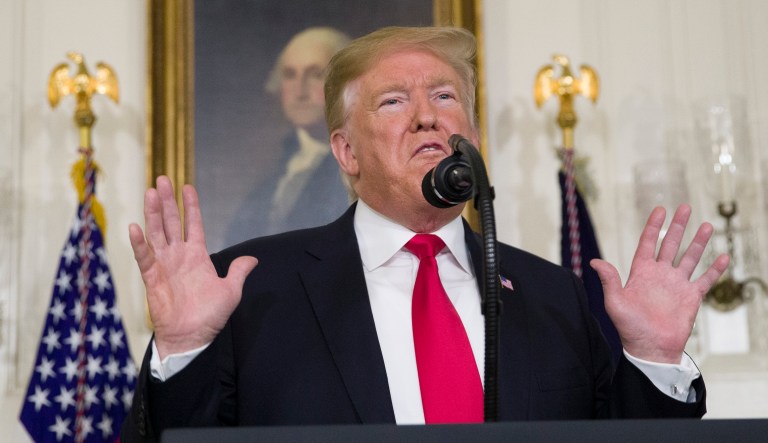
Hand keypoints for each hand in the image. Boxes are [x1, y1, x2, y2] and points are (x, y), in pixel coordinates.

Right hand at [128, 176, 257, 358]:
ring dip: (153, 213)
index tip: (188, 186)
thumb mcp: (231, 291)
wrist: (192, 337)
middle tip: (162, 179)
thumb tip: (253, 259)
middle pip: (171, 222)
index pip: (194, 224)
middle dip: (168, 201)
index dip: (191, 206)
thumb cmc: (210, 316)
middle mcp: (179, 256)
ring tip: (151, 192)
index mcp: (197, 256)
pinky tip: (135, 227)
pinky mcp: (152, 278)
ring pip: (157, 233)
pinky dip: (140, 243)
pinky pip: (144, 257)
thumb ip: (239, 271)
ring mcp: (164, 265)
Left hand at [590, 205, 728, 362]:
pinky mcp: (691, 297)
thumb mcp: (615, 303)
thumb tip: (594, 261)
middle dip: (678, 227)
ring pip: (690, 258)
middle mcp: (660, 275)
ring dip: (699, 242)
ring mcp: (676, 285)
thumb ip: (609, 280)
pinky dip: (715, 269)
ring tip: (707, 225)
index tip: (660, 210)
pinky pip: (706, 279)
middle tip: (685, 207)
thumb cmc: (630, 328)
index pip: (649, 243)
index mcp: (641, 273)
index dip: (654, 226)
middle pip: (671, 245)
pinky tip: (723, 256)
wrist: (651, 349)